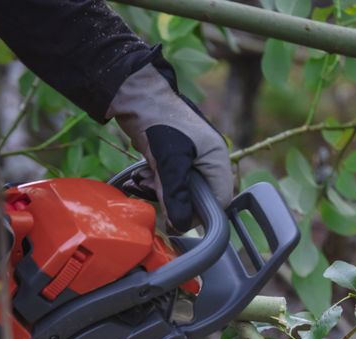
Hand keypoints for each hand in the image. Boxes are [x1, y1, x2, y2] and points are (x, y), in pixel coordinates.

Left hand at [107, 59, 232, 230]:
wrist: (135, 95)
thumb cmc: (160, 120)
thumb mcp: (170, 163)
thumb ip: (177, 196)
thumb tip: (182, 226)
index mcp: (217, 158)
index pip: (219, 200)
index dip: (201, 214)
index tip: (179, 219)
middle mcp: (206, 160)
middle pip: (196, 197)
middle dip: (173, 200)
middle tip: (153, 193)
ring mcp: (189, 158)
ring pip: (178, 190)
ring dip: (158, 191)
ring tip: (142, 181)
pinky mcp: (171, 157)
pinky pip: (166, 180)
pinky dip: (153, 182)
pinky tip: (139, 177)